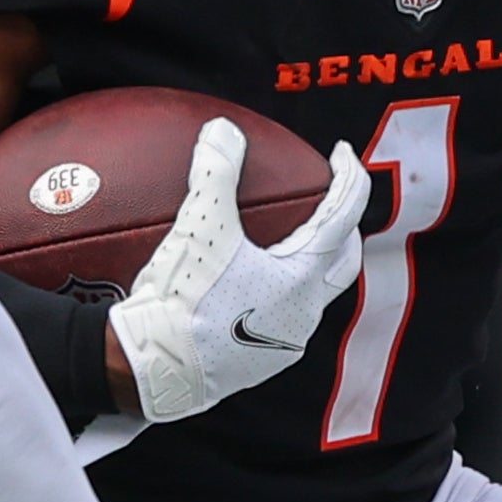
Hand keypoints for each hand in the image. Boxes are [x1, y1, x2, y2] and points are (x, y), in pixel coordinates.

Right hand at [109, 119, 367, 424]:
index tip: (341, 153)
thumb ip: (215, 173)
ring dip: (308, 263)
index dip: (348, 177)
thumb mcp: (198, 227)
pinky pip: (279, 317)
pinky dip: (275, 290)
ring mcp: (282, 344)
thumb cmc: (181, 301)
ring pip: (311, 294)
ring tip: (286, 240)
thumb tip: (223, 129)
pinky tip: (244, 284)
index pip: (343, 216)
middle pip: (341, 262)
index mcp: (301, 279)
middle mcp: (302, 315)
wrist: (153, 372)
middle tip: (329, 201)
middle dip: (343, 227)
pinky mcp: (257, 365)